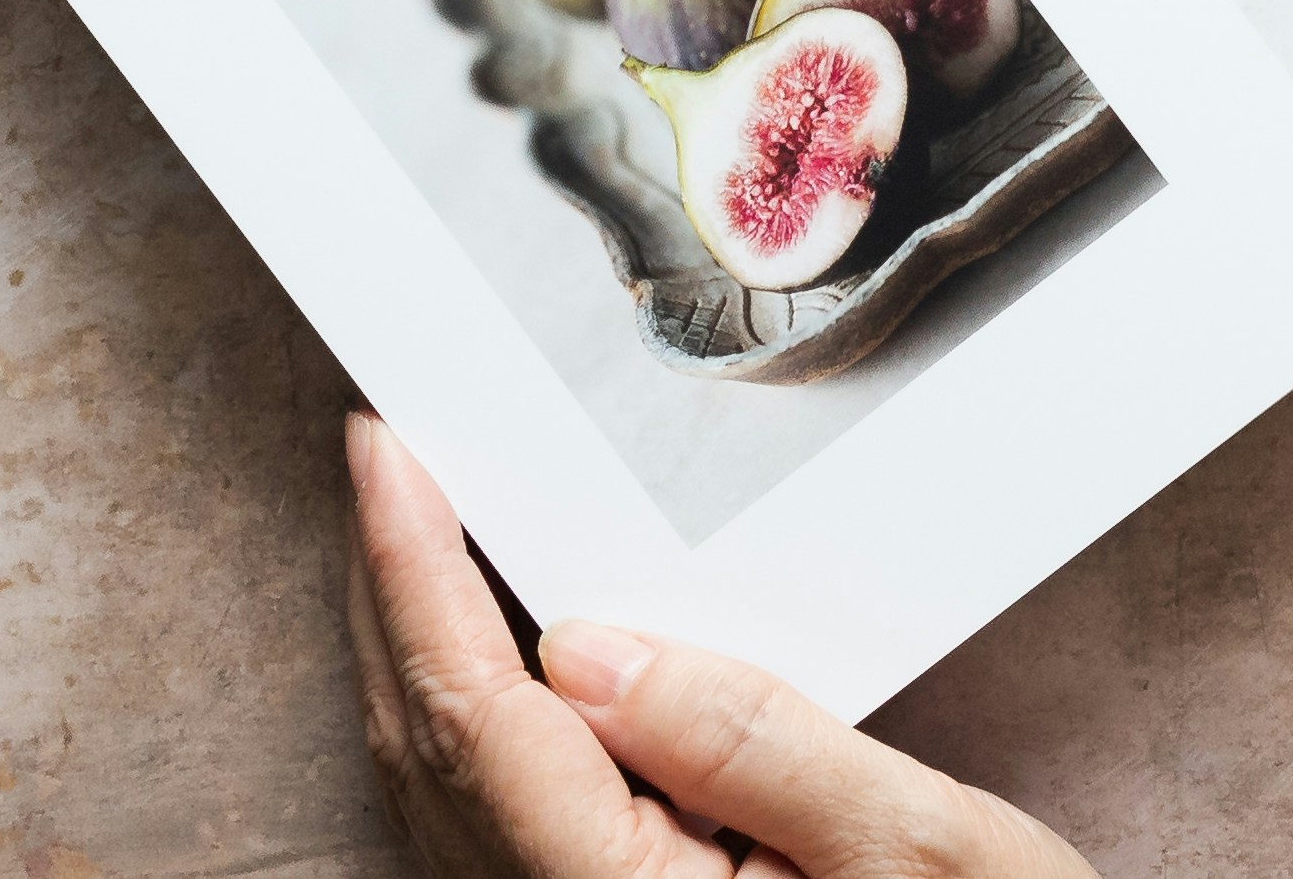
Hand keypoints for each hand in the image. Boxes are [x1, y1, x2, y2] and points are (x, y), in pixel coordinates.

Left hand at [342, 411, 1092, 878]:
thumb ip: (746, 742)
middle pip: (429, 749)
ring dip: (417, 654)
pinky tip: (491, 665)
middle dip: (391, 594)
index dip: (416, 572)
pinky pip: (485, 826)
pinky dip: (464, 725)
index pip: (476, 714)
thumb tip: (585, 647)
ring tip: (416, 534)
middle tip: (384, 457)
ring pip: (440, 791)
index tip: (387, 452)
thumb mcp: (908, 844)